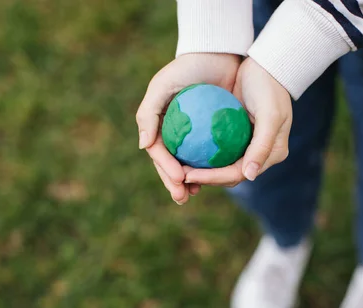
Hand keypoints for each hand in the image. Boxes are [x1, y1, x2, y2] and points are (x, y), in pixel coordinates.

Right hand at [136, 53, 240, 203]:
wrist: (218, 53)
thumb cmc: (188, 67)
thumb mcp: (163, 84)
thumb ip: (148, 113)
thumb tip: (143, 145)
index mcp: (159, 125)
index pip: (159, 153)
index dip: (166, 169)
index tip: (179, 179)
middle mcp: (174, 132)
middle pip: (172, 164)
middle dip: (175, 184)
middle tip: (183, 197)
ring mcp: (193, 135)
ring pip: (191, 164)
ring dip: (192, 182)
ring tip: (196, 193)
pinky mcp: (212, 135)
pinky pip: (211, 155)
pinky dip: (213, 168)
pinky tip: (219, 177)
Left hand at [184, 57, 291, 186]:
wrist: (267, 64)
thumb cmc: (270, 88)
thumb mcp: (270, 116)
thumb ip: (262, 146)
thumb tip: (249, 176)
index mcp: (271, 155)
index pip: (237, 174)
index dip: (212, 178)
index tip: (188, 175)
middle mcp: (259, 154)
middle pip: (227, 174)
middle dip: (203, 179)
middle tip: (178, 176)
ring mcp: (247, 144)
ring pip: (220, 164)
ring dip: (199, 169)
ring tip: (177, 167)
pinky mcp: (236, 134)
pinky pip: (216, 147)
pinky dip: (200, 150)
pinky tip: (181, 148)